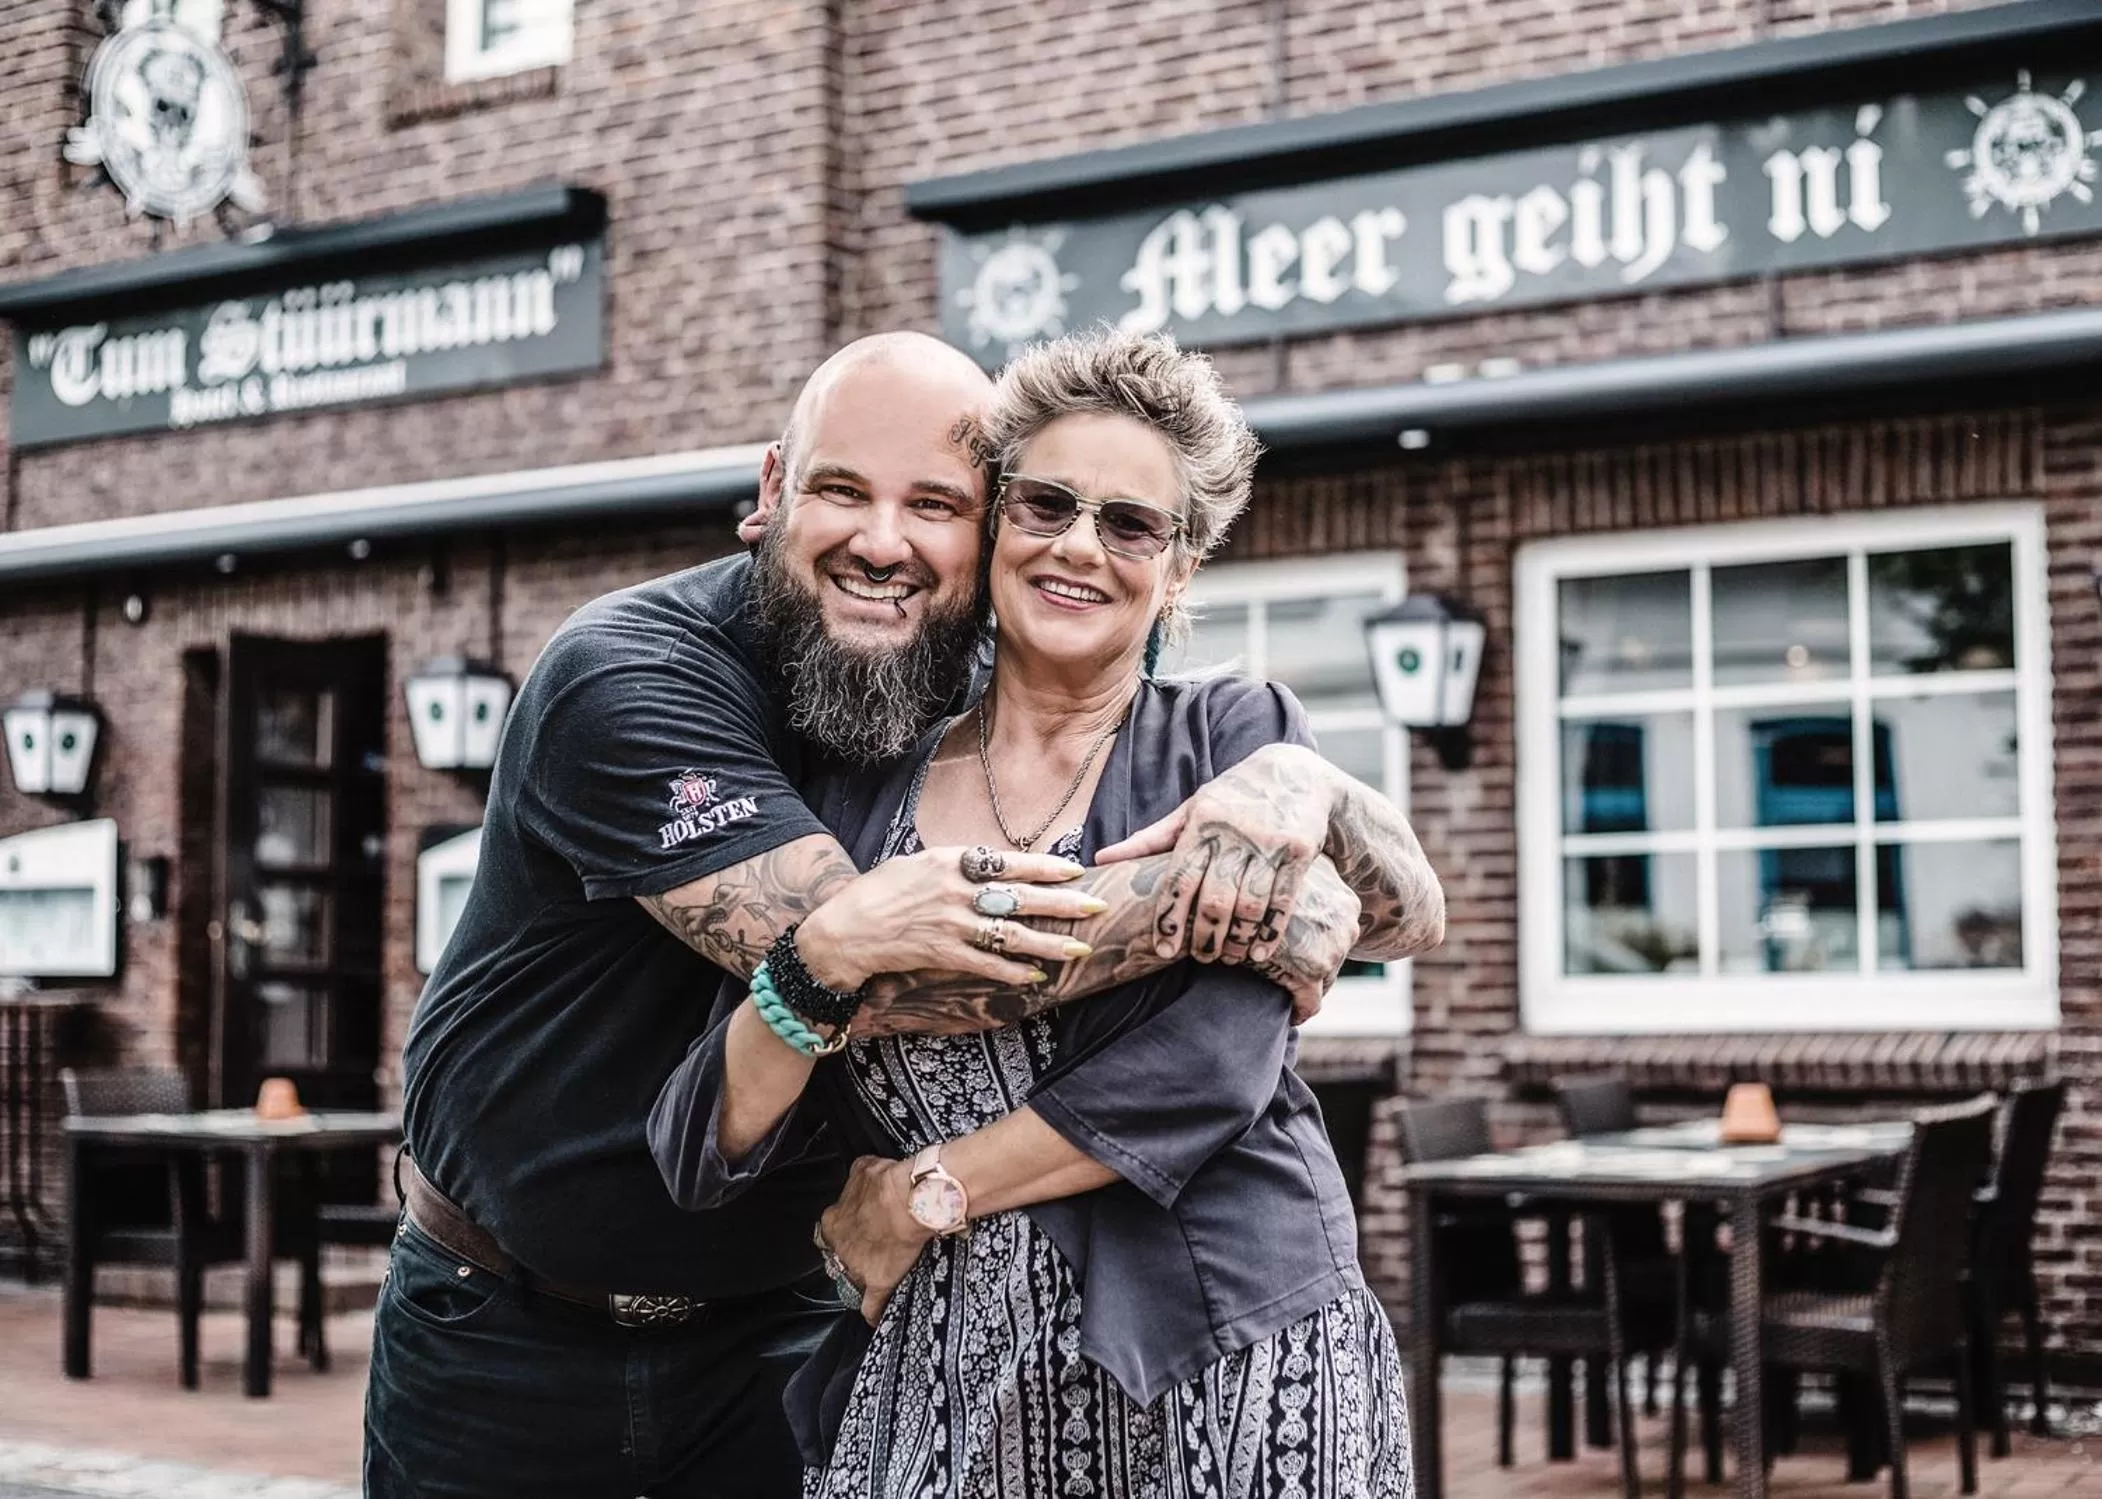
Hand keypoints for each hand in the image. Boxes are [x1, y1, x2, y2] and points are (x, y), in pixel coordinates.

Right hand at [796, 847, 1104, 993]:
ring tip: (1079, 947)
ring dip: (1048, 942)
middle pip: (1020, 897)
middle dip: (1062, 903)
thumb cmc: (881, 891)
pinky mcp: (942, 954)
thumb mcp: (919, 863)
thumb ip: (957, 864)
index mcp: (949, 860)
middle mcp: (954, 890)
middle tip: (1097, 906)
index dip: (1045, 868)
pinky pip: (987, 964)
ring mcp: (949, 924)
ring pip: (1011, 934)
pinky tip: (1036, 975)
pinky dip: (1013, 970)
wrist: (844, 929)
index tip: (1075, 871)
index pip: (1009, 862)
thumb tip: (997, 866)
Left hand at [818, 1156, 932, 1326]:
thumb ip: (859, 1176)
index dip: (847, 1229)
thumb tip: (866, 1173)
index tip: (861, 1228)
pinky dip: (874, 1311)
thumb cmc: (888, 1182)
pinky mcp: (877, 1284)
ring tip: (877, 1278)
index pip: (832, 1231)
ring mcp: (855, 1267)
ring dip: (862, 1279)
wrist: (908, 1199)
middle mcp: (839, 1246)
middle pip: (840, 1256)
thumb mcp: (865, 1168)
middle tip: (871, 1250)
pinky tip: (877, 1317)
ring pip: (853, 1279)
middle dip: (852, 1254)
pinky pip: (871, 1306)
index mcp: (833, 1220)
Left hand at [1095, 744, 1337, 968]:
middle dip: (1205, 936)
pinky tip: (1259, 952)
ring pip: (1249, 905)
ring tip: (1227, 956)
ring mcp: (1269, 844)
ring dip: (1237, 939)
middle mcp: (1235, 833)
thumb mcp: (1190, 810)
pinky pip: (1283, 901)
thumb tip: (1099, 858)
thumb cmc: (1231, 797)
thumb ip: (1149, 839)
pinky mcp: (1299, 853)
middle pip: (1215, 898)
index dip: (1170, 917)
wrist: (1295, 773)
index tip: (1163, 948)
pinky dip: (1270, 932)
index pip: (1180, 877)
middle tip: (1200, 957)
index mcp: (1203, 823)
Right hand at [1255, 858, 1359, 1022]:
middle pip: (1335, 958)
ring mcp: (1331, 951)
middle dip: (1316, 966)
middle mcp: (1346, 925)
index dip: (1319, 943)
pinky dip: (1300, 1010)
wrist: (1232, 892)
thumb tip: (1318, 878)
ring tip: (1289, 995)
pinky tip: (1290, 1014)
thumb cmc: (1259, 875)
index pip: (1340, 934)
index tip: (1303, 950)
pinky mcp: (1309, 974)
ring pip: (1324, 982)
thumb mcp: (1293, 871)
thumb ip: (1311, 877)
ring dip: (1307, 988)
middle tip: (1294, 974)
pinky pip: (1309, 1004)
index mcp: (1346, 902)